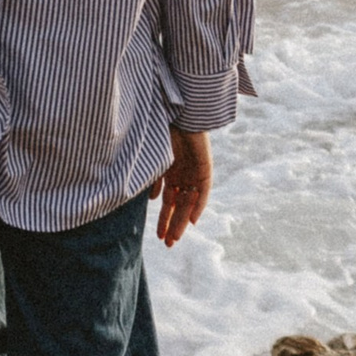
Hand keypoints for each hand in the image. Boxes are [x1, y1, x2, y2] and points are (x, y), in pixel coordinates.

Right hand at [155, 127, 211, 247]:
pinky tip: (193, 220)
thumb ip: (152, 177)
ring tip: (175, 238)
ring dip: (183, 221)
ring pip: (190, 203)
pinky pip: (203, 192)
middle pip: (179, 206)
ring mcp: (194, 173)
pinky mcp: (205, 169)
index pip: (168, 201)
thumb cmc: (161, 129)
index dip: (164, 218)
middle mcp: (183, 176)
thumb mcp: (153, 156)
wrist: (179, 111)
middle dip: (172, 225)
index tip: (158, 235)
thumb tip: (150, 198)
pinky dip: (198, 205)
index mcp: (170, 173)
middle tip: (166, 243)